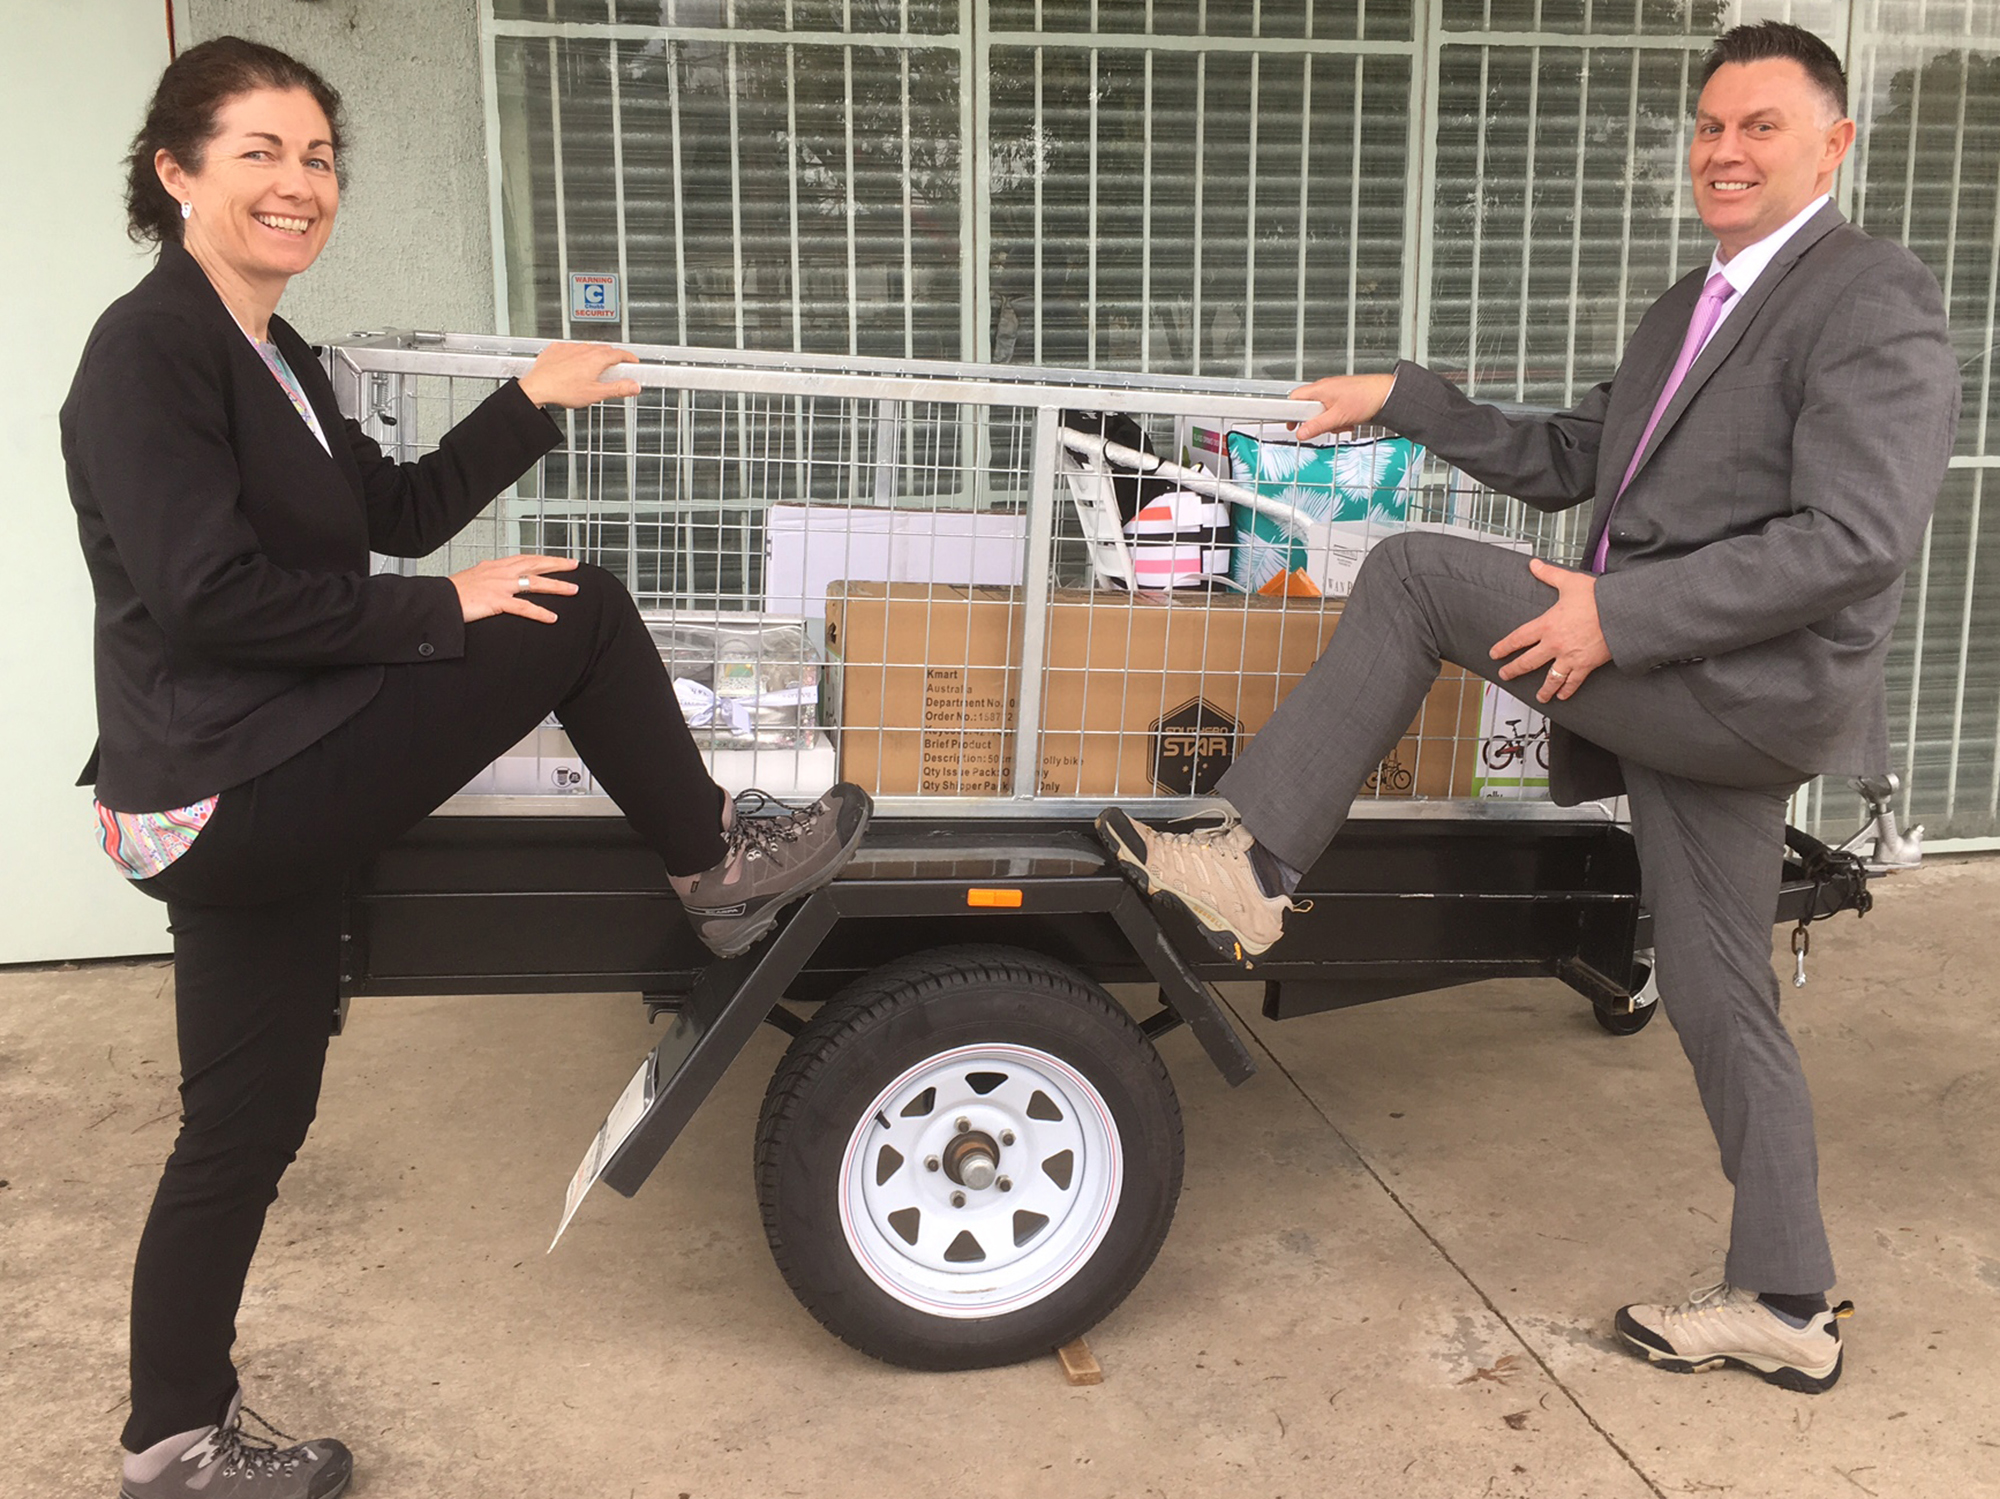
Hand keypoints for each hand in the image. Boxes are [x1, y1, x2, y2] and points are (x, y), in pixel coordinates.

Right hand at [449, 554, 578, 624]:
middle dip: (557, 564)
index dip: (543, 558)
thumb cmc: (453, 592)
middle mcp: (501, 572)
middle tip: (574, 565)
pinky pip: (523, 607)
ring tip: (573, 590)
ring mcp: (500, 586)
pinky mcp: (497, 601)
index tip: (558, 559)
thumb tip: (492, 571)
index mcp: (496, 566)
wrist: (439, 600)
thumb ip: (487, 574)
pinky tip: (552, 617)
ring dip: (556, 586)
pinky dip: (540, 612)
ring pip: (535, 583)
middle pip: (535, 564)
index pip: (525, 558)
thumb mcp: (473, 577)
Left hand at [517, 342, 641, 408]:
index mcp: (597, 359)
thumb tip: (634, 386)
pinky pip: (571, 348)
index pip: (620, 354)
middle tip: (616, 368)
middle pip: (605, 349)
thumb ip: (618, 389)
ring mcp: (570, 347)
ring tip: (593, 370)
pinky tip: (574, 366)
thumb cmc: (562, 390)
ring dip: (594, 356)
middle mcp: (584, 349)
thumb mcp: (596, 394)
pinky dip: (577, 355)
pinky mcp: (557, 348)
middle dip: (613, 357)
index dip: (629, 358)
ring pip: (588, 348)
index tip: (633, 362)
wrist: (538, 387)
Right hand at [1287, 373, 1396, 440]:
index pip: (1294, 399)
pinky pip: (1332, 411)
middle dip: (1314, 421)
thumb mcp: (1338, 417)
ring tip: (1341, 423)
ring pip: (1321, 412)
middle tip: (1322, 427)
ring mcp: (1334, 392)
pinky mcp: (1342, 398)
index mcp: (1319, 388)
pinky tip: (1347, 421)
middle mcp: (1325, 388)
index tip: (1290, 425)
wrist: (1387, 394)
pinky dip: (1337, 419)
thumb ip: (1317, 426)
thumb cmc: (1367, 398)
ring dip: (1328, 422)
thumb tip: (1302, 433)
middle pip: (1308, 408)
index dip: (1290, 413)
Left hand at [1490, 558, 1612, 703]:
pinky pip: (1573, 682)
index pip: (1517, 639)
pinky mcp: (1586, 665)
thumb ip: (1549, 574)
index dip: (1503, 648)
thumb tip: (1534, 564)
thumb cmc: (1598, 597)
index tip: (1495, 654)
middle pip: (1527, 662)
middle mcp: (1554, 644)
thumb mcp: (1570, 582)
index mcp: (1547, 624)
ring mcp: (1570, 657)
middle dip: (1514, 670)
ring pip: (1550, 679)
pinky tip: (1562, 696)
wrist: (1623, 612)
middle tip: (1505, 676)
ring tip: (1538, 697)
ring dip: (1543, 689)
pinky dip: (1567, 690)